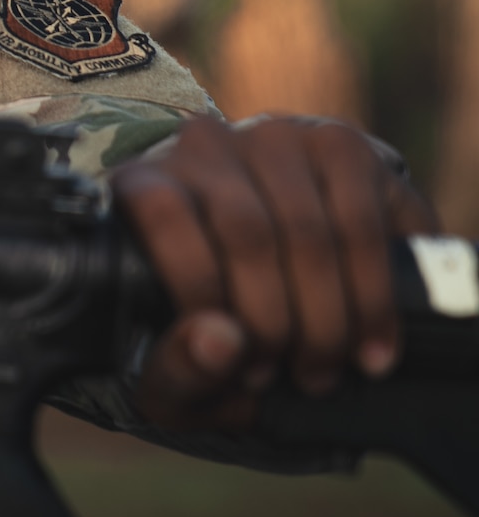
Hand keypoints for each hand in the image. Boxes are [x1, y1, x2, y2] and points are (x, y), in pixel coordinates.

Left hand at [112, 116, 437, 427]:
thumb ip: (178, 366)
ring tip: (328, 368)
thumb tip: (219, 343)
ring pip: (309, 232)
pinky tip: (374, 341)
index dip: (201, 289)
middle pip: (247, 232)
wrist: (276, 274)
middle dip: (276, 322)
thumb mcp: (176, 360)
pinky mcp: (340, 145)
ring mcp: (274, 138)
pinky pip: (362, 222)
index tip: (237, 362)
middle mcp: (203, 146)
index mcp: (142, 183)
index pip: (163, 214)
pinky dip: (373, 293)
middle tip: (294, 378)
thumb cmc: (208, 324)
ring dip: (328, 316)